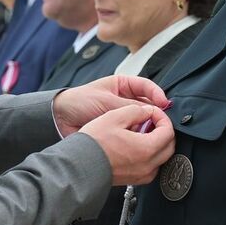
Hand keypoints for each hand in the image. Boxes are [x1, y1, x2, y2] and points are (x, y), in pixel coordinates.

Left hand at [52, 75, 169, 136]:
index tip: (165, 104)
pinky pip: (133, 131)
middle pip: (148, 105)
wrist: (60, 118)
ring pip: (142, 119)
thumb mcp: (105, 100)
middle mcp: (125, 99)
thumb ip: (128, 106)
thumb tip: (151, 111)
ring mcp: (122, 115)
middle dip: (155, 113)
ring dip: (147, 125)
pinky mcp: (118, 129)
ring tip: (151, 131)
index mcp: (123, 85)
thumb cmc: (79, 101)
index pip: (147, 87)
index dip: (158, 94)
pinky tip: (141, 139)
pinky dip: (138, 135)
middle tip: (162, 121)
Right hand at [81, 103, 174, 185]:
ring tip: (143, 133)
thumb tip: (147, 111)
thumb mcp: (114, 117)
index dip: (162, 118)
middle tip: (151, 121)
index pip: (168, 131)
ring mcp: (142, 175)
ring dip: (158, 144)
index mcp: (146, 148)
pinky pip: (151, 167)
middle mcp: (148, 165)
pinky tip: (136, 147)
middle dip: (163, 131)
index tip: (153, 112)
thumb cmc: (94, 143)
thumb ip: (136, 111)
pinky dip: (150, 156)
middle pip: (169, 146)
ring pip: (161, 158)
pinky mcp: (134, 180)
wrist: (79, 166)